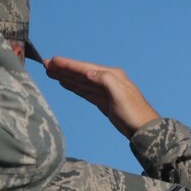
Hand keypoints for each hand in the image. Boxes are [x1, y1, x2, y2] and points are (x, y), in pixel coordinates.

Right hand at [41, 58, 160, 138]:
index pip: (85, 68)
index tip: (52, 61)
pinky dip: (75, 87)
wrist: (144, 130)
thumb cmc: (134, 112)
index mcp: (111, 75)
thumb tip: (88, 72)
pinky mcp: (104, 102)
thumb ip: (104, 79)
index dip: (68, 65)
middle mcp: (107, 80)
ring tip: (51, 73)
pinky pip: (85, 91)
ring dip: (67, 77)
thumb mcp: (120, 93)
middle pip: (81, 73)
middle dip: (64, 69)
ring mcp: (105, 92)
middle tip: (46, 65)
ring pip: (81, 82)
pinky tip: (66, 84)